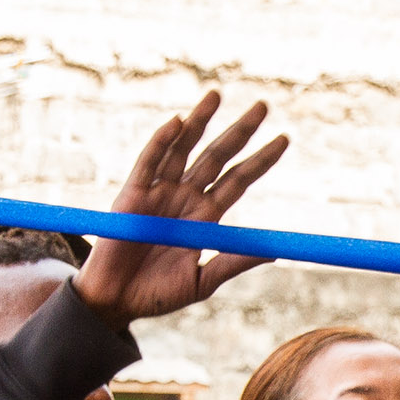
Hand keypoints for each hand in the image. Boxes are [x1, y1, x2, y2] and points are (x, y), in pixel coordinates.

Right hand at [71, 96, 290, 327]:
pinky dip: (161, 142)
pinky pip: (148, 163)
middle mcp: (185, 197)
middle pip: (217, 156)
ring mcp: (158, 193)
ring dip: (200, 121)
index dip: (260, 160)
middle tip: (263, 105)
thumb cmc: (157, 295)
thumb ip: (233, 261)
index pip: (238, 180)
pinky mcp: (132, 196)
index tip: (284, 139)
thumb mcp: (203, 282)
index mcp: (205, 217)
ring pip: (183, 149)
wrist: (116, 303)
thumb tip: (274, 251)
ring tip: (217, 95)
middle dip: (239, 131)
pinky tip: (178, 122)